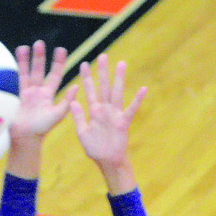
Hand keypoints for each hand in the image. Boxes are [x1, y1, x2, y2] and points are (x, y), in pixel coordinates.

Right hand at [8, 40, 76, 141]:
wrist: (23, 138)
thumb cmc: (41, 129)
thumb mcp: (57, 115)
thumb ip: (66, 102)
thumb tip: (77, 86)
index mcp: (48, 94)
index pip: (55, 74)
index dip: (58, 62)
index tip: (61, 49)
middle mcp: (36, 92)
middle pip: (39, 70)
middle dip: (39, 57)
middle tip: (39, 43)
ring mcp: (24, 93)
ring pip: (24, 73)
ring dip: (24, 60)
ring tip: (23, 47)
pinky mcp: (12, 97)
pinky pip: (13, 81)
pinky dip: (11, 72)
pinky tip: (8, 61)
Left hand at [70, 53, 144, 173]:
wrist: (106, 160)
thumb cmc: (94, 147)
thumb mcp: (81, 131)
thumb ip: (78, 116)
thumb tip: (72, 102)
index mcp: (94, 111)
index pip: (89, 91)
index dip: (86, 78)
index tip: (83, 64)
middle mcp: (105, 110)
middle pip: (103, 87)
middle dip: (102, 72)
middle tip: (103, 56)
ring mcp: (115, 114)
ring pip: (117, 93)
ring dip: (119, 79)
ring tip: (121, 63)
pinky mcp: (123, 122)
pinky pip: (131, 109)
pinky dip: (137, 100)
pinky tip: (143, 89)